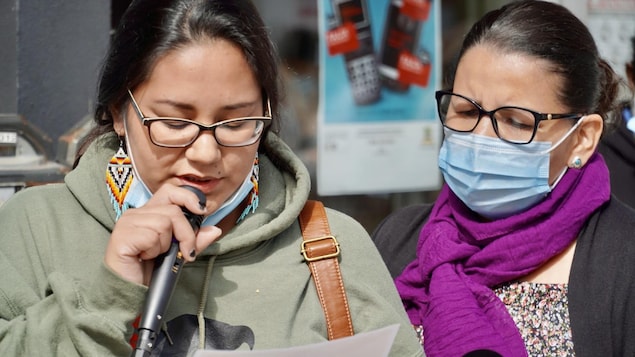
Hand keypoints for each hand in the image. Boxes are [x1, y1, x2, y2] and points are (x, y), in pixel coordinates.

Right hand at [105, 184, 221, 284]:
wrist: (130, 292)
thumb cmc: (150, 271)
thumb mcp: (178, 253)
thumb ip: (195, 240)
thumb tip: (215, 229)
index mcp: (148, 213)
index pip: (170, 191)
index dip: (188, 198)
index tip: (201, 212)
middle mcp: (136, 214)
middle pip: (173, 210)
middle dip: (186, 233)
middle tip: (185, 252)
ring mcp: (127, 223)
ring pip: (164, 223)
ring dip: (167, 245)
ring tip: (156, 255)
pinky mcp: (122, 236)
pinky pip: (152, 236)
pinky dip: (155, 251)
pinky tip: (145, 257)